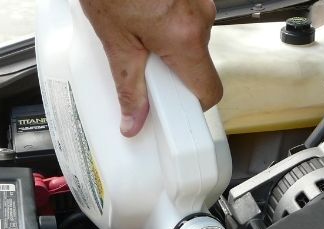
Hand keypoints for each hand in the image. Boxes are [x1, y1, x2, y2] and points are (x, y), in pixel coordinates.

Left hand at [80, 0, 221, 136]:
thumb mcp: (115, 41)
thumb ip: (128, 85)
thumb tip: (134, 121)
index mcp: (184, 38)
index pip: (209, 90)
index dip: (193, 105)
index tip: (175, 109)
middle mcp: (200, 18)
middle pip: (198, 63)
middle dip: (172, 69)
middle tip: (142, 65)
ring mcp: (199, 0)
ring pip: (191, 38)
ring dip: (168, 43)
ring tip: (136, 31)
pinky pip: (186, 17)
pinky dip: (167, 23)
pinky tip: (142, 14)